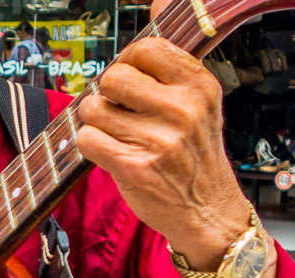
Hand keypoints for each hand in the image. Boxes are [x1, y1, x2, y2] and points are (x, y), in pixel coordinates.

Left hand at [74, 35, 251, 269]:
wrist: (208, 211)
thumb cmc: (195, 153)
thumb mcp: (199, 98)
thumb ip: (173, 54)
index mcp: (199, 85)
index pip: (143, 48)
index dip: (128, 66)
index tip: (135, 86)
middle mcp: (183, 109)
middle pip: (111, 77)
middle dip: (108, 96)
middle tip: (124, 115)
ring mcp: (159, 139)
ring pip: (93, 109)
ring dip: (98, 124)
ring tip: (122, 137)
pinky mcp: (134, 167)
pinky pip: (86, 139)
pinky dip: (91, 147)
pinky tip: (113, 155)